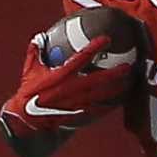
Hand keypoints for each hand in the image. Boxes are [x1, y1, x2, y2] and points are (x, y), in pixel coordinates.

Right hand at [0, 32, 132, 137]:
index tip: (106, 39)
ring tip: (129, 83)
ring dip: (116, 89)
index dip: (94, 47)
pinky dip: (109, 105)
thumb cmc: (29, 93)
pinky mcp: (78, 113)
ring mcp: (76, 102)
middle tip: (128, 67)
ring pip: (101, 95)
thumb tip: (39, 38)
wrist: (27, 118)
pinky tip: (119, 101)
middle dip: (114, 74)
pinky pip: (98, 109)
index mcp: (60, 76)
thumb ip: (35, 52)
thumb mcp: (29, 70)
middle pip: (97, 80)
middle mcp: (71, 89)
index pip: (80, 58)